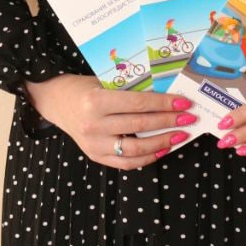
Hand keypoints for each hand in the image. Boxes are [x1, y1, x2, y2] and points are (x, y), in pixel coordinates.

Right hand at [25, 74, 195, 169]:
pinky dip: (147, 157)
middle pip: (140, 126)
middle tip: (188, 119)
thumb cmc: (84, 88)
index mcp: (96, 101)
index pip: (138, 104)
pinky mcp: (95, 155)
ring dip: (161, 142)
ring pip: (135, 149)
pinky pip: (126, 162)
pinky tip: (162, 148)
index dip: (164, 104)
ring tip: (179, 135)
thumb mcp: (105, 83)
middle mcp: (93, 125)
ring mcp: (93, 144)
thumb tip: (167, 97)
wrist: (57, 102)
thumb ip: (131, 91)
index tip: (184, 104)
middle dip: (168, 122)